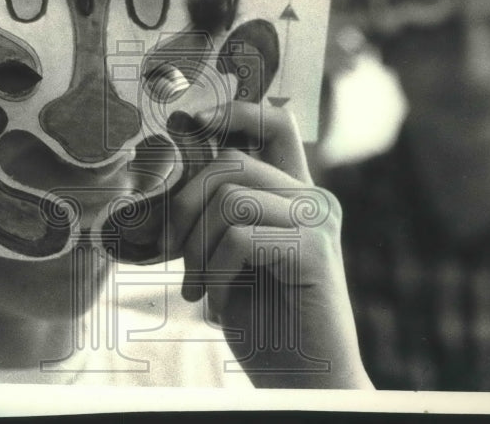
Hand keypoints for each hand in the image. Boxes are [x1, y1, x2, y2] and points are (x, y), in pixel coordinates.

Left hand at [166, 101, 371, 388]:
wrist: (302, 377)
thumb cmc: (263, 318)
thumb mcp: (229, 251)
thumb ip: (217, 205)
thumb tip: (178, 151)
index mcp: (294, 193)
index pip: (274, 123)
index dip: (233, 111)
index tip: (190, 120)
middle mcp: (313, 197)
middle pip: (231, 163)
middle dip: (184, 206)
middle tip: (172, 254)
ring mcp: (318, 221)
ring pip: (230, 197)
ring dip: (195, 246)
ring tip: (195, 286)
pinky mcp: (315, 250)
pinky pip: (241, 237)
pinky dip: (214, 270)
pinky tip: (217, 300)